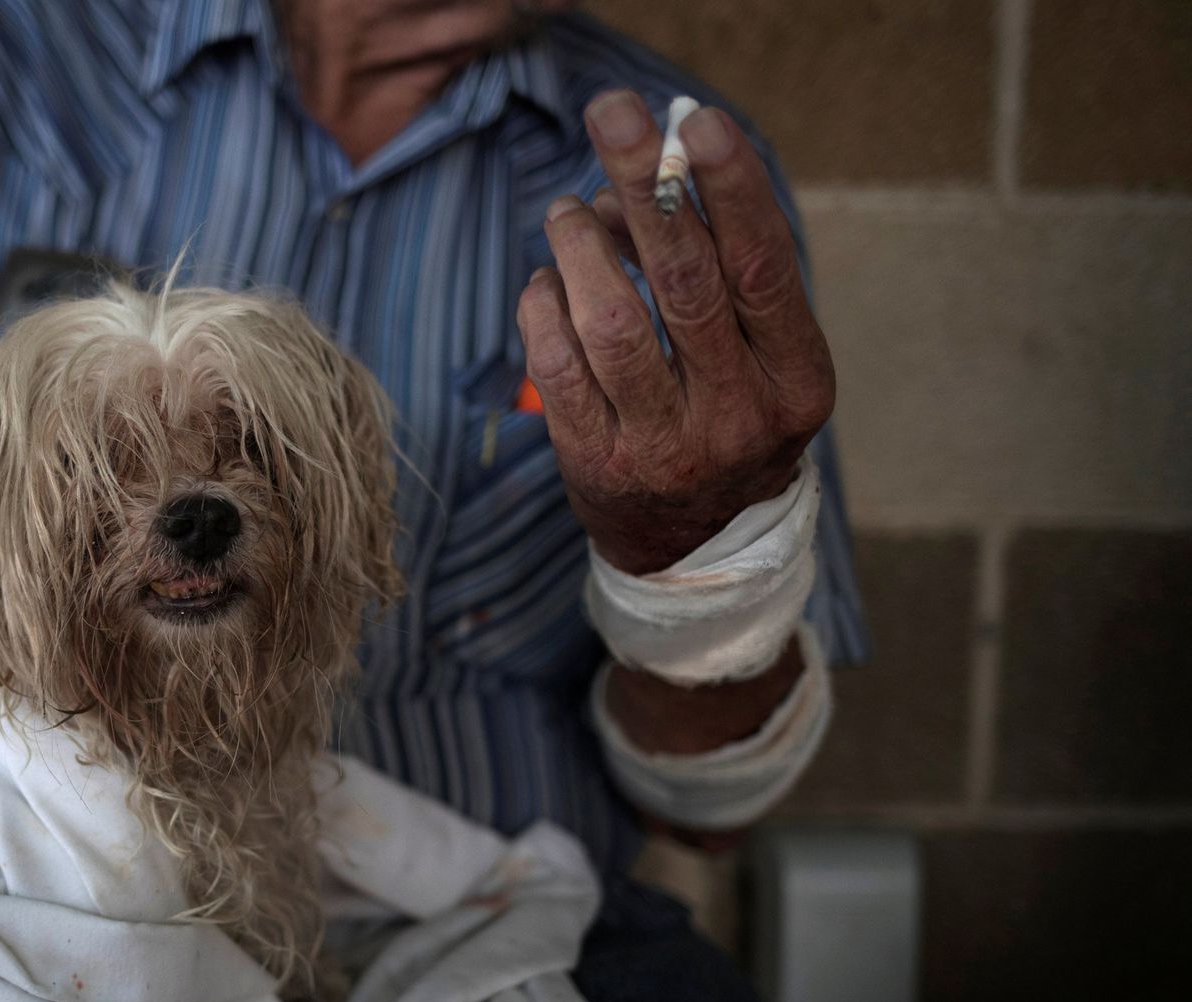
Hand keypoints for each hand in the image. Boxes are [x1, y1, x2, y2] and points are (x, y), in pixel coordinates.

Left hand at [518, 89, 835, 575]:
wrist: (692, 547)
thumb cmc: (726, 420)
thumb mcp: (760, 362)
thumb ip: (726, 276)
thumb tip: (650, 173)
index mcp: (796, 383)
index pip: (765, 270)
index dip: (731, 193)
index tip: (696, 127)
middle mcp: (737, 418)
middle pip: (686, 284)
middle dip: (646, 189)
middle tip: (613, 116)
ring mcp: (663, 448)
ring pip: (614, 322)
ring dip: (582, 247)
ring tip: (567, 209)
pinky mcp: (595, 465)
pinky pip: (557, 368)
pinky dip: (544, 307)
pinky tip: (544, 279)